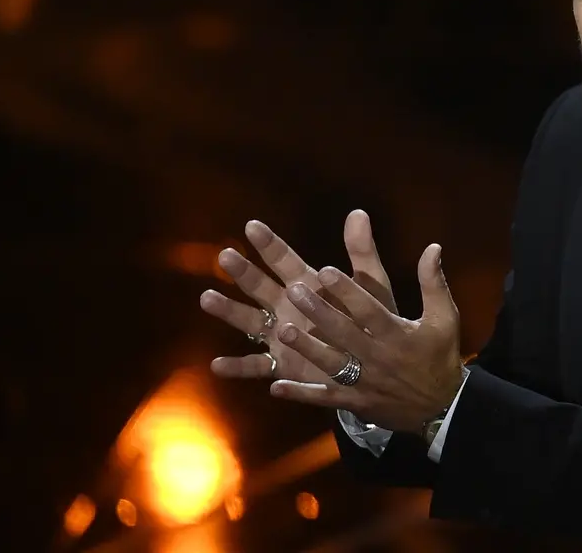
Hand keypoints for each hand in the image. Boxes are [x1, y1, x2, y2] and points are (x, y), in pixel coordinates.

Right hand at [200, 211, 397, 382]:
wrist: (374, 360)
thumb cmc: (369, 318)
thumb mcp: (369, 284)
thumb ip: (362, 252)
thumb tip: (359, 212)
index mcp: (307, 285)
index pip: (284, 260)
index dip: (270, 244)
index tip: (252, 226)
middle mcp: (287, 307)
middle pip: (260, 286)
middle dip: (244, 272)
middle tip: (226, 255)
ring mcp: (280, 336)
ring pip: (250, 321)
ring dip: (230, 310)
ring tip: (207, 298)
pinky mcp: (282, 365)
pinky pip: (256, 366)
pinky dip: (238, 367)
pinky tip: (217, 365)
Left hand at [270, 242, 464, 433]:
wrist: (442, 408)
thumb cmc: (439, 356)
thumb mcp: (445, 317)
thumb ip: (433, 283)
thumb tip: (432, 247)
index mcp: (397, 334)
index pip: (369, 310)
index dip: (348, 291)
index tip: (325, 270)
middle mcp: (377, 357)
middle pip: (344, 333)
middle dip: (319, 312)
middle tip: (294, 290)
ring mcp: (364, 383)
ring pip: (331, 364)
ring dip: (307, 348)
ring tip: (283, 330)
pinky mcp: (356, 403)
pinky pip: (326, 399)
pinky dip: (302, 394)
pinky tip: (276, 386)